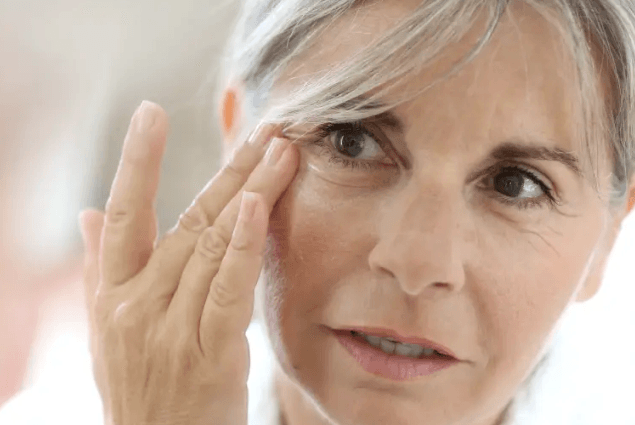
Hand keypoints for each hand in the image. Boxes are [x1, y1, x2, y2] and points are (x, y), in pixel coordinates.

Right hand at [78, 101, 298, 424]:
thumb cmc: (140, 390)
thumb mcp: (107, 332)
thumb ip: (100, 269)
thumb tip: (86, 216)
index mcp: (112, 293)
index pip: (122, 213)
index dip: (135, 161)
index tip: (149, 111)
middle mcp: (136, 304)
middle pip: (188, 220)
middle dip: (230, 169)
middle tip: (265, 128)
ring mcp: (169, 329)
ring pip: (211, 246)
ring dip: (250, 192)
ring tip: (281, 151)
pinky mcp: (206, 356)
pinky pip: (225, 292)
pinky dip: (240, 247)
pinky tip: (256, 206)